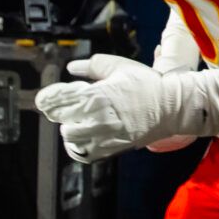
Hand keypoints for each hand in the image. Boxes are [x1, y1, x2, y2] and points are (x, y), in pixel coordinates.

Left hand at [36, 54, 203, 163]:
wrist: (172, 107)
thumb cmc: (147, 84)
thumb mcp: (120, 67)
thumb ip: (93, 65)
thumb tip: (71, 68)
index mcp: (97, 95)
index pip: (58, 99)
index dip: (47, 98)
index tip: (46, 97)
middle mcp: (97, 118)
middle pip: (60, 119)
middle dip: (60, 111)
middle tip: (66, 106)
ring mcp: (104, 136)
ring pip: (70, 137)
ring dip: (70, 127)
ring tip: (78, 120)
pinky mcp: (110, 148)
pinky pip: (83, 153)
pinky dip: (78, 146)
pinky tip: (84, 136)